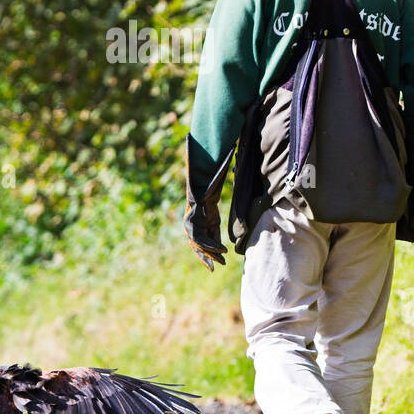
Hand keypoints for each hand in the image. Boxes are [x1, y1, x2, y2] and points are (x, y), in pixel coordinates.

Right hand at [183, 137, 233, 270]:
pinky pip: (208, 241)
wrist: (200, 178)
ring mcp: (196, 225)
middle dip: (208, 255)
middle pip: (197, 244)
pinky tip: (220, 259)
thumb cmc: (206, 177)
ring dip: (209, 257)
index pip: (196, 235)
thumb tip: (221, 147)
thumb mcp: (211, 176)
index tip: (222, 249)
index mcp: (191, 215)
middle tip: (221, 262)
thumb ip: (215, 166)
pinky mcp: (205, 226)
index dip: (208, 244)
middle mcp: (190, 222)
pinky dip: (213, 251)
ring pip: (200, 247)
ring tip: (219, 266)